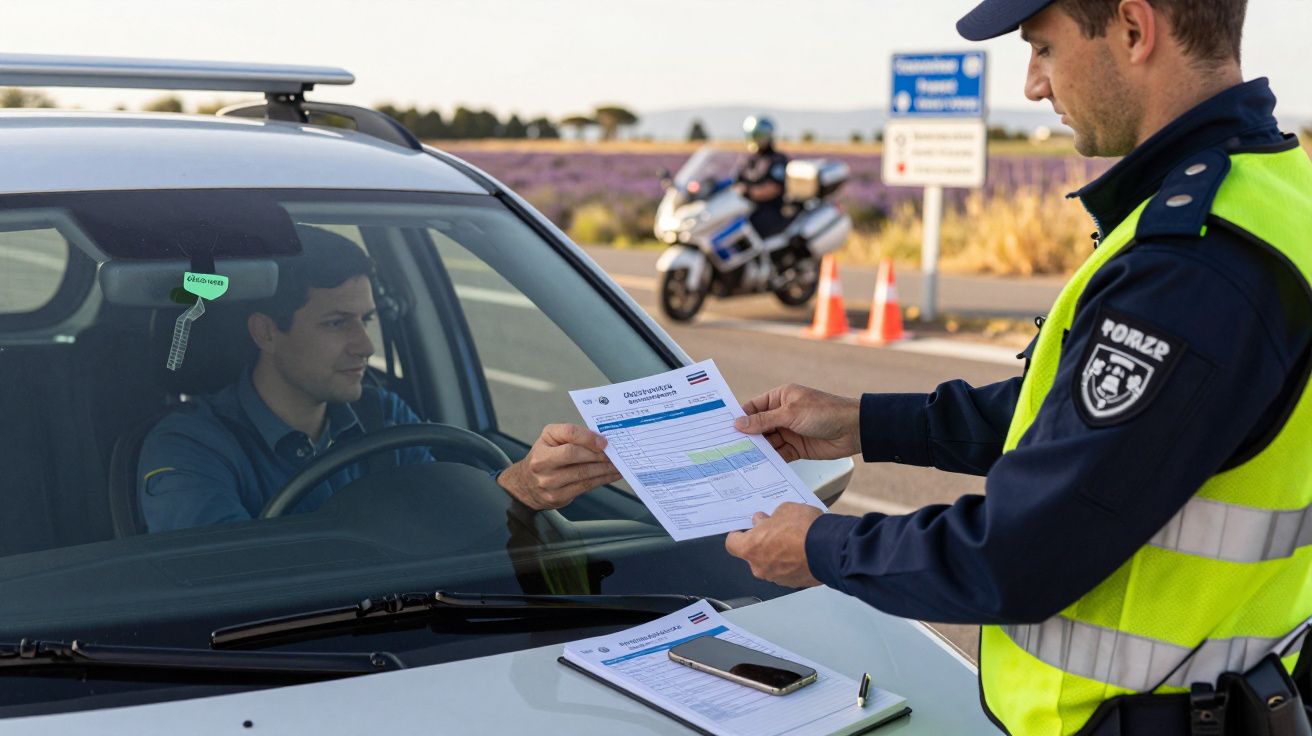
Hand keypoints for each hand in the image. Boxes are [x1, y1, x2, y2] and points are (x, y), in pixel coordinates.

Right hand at [497, 424, 620, 509]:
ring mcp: (548, 481)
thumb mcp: (553, 439)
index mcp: (545, 440)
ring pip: (582, 473)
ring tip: (618, 465)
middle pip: (574, 454)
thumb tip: (602, 441)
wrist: (526, 484)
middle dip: (599, 454)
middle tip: (616, 454)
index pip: (568, 433)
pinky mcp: (557, 496)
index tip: (604, 441)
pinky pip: (584, 487)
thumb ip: (574, 436)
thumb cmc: (546, 457)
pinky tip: (611, 475)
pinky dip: (602, 480)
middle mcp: (542, 460)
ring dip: (605, 469)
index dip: (588, 437)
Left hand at [724, 503, 823, 587]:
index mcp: (751, 548)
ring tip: (793, 540)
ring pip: (770, 564)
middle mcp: (760, 567)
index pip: (732, 543)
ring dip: (777, 554)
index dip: (738, 535)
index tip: (745, 529)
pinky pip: (787, 571)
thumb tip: (766, 521)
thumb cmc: (803, 529)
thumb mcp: (784, 510)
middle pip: (753, 554)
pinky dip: (791, 563)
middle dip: (762, 542)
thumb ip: (770, 518)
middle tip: (775, 530)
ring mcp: (776, 578)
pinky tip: (803, 551)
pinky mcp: (793, 583)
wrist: (829, 549)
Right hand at [734, 384, 860, 460]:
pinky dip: (770, 460)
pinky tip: (759, 467)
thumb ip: (764, 420)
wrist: (854, 430)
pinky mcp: (797, 448)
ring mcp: (790, 431)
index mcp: (781, 397)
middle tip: (727, 448)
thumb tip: (739, 423)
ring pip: (767, 442)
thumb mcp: (790, 413)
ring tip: (740, 461)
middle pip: (758, 427)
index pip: (754, 408)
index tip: (723, 429)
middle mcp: (783, 414)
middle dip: (746, 437)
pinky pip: (779, 454)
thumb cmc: (825, 412)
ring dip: (757, 451)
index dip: (740, 418)